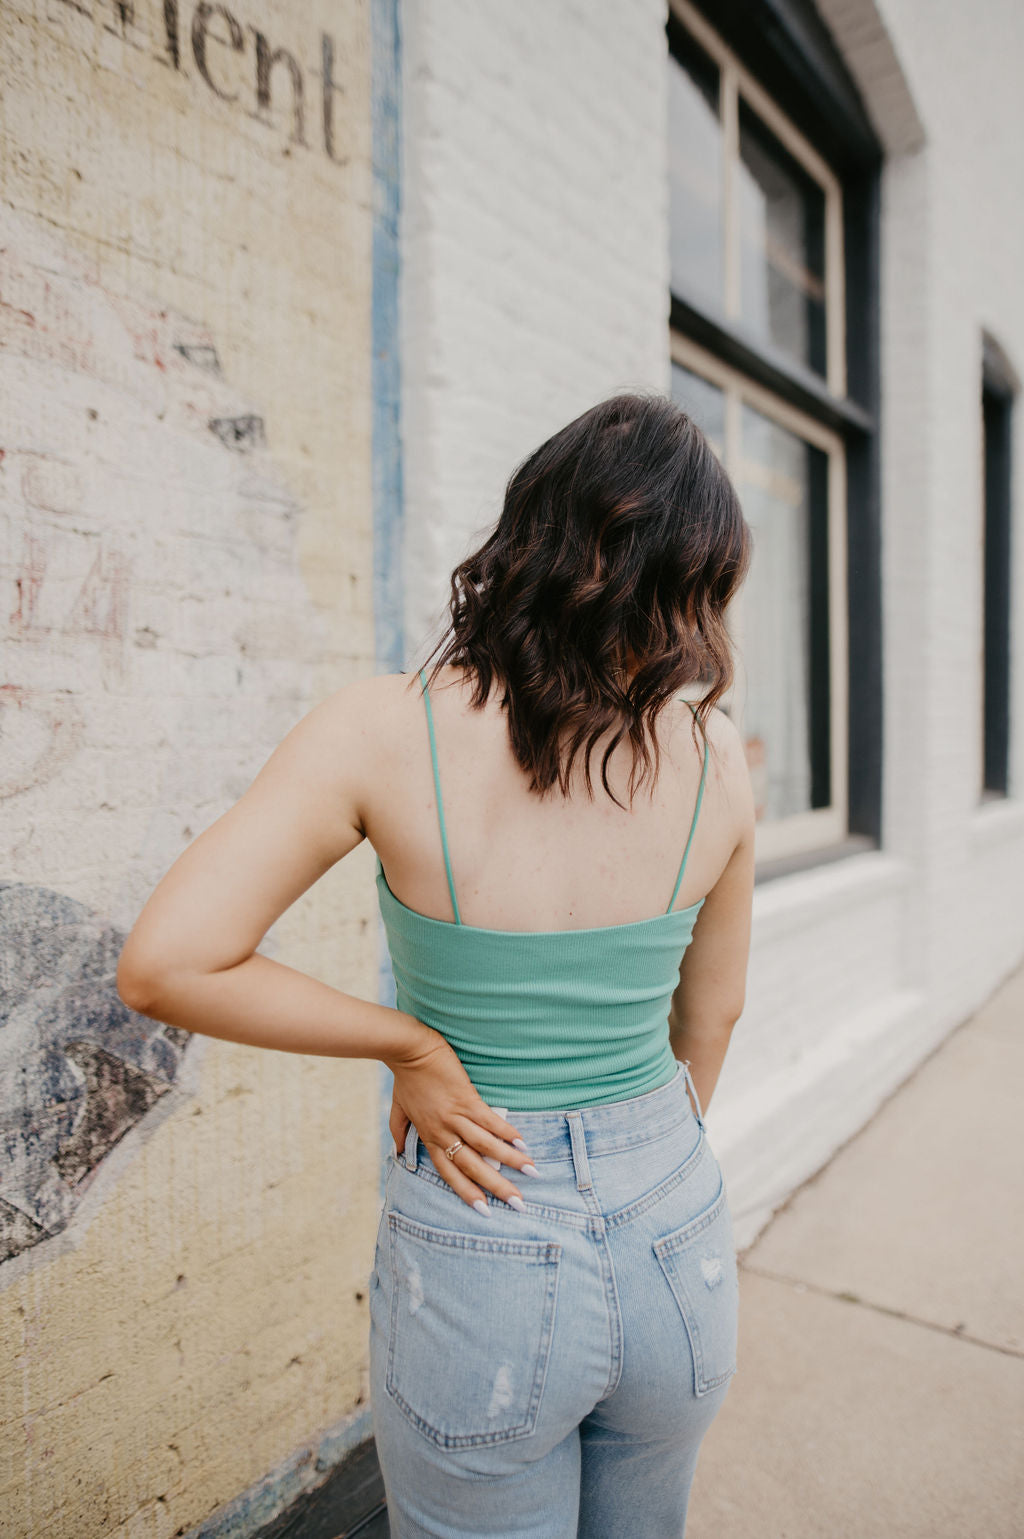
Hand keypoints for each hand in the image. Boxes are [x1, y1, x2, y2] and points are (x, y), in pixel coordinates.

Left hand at [386, 1025, 536, 1211]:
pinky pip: (489, 1120)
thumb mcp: (397, 1109)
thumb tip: (396, 1151)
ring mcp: (456, 1116)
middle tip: (518, 1204)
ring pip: (485, 1146)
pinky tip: (522, 1142)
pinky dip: (506, 1132)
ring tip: (531, 1172)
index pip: (450, 1173)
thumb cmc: (405, 1078)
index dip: (468, 1192)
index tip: (485, 1210)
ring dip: (510, 1161)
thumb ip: (398, 1132)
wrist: (410, 1050)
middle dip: (497, 1187)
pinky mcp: (467, 1098)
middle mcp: (444, 1132)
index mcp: (430, 1137)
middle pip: (472, 1166)